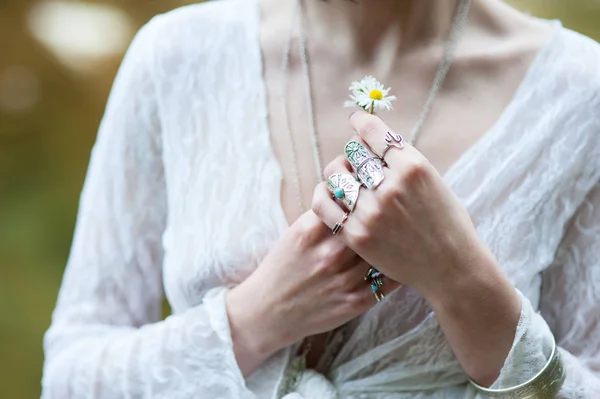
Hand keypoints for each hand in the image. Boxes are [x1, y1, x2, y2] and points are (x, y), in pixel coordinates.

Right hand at [226, 210, 399, 375]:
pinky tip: (399, 261)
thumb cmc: (283, 268)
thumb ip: (324, 216)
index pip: (347, 201)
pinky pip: (386, 282)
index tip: (370, 195)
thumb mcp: (296, 234)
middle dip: (380, 217)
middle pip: (369, 223)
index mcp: (310, 230)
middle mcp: (329, 253)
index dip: (362, 196)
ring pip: (381, 251)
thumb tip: (356, 197)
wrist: (268, 311)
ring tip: (399, 235)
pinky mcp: (354, 302)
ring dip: (392, 242)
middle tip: (391, 213)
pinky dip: (396, 269)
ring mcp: (343, 279)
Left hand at [312, 111, 520, 384]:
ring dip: (339, 174)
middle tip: (356, 162)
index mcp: (414, 166)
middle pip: (351, 151)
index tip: (355, 120)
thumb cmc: (447, 224)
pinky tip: (331, 197)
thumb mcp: (434, 182)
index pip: (373, 131)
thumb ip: (404, 162)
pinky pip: (325, 204)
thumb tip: (373, 142)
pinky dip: (325, 196)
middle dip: (353, 154)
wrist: (451, 269)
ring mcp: (371, 211)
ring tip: (345, 181)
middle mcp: (390, 185)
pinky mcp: (357, 234)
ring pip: (335, 174)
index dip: (360, 122)